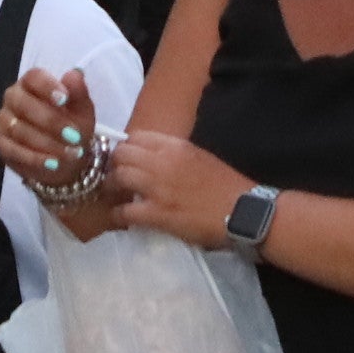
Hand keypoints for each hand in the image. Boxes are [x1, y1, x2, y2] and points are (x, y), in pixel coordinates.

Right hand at [0, 66, 103, 195]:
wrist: (64, 158)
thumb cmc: (72, 126)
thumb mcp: (81, 110)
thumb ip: (78, 92)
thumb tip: (74, 74)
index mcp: (32, 83)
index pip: (33, 77)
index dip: (47, 86)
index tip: (65, 99)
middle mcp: (13, 97)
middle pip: (23, 103)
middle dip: (51, 121)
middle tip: (74, 136)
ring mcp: (4, 120)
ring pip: (18, 129)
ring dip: (46, 143)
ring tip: (70, 153)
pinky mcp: (0, 143)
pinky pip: (12, 149)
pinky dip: (33, 158)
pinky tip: (52, 163)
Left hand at [100, 130, 246, 247]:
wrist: (243, 211)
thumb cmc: (226, 184)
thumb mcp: (199, 157)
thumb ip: (174, 154)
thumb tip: (154, 158)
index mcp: (175, 146)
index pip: (136, 136)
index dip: (126, 147)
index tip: (125, 158)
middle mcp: (162, 162)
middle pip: (122, 154)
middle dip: (114, 164)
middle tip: (114, 175)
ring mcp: (158, 188)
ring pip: (118, 177)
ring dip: (111, 186)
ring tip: (114, 194)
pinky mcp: (158, 214)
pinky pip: (125, 210)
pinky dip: (118, 213)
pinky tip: (120, 216)